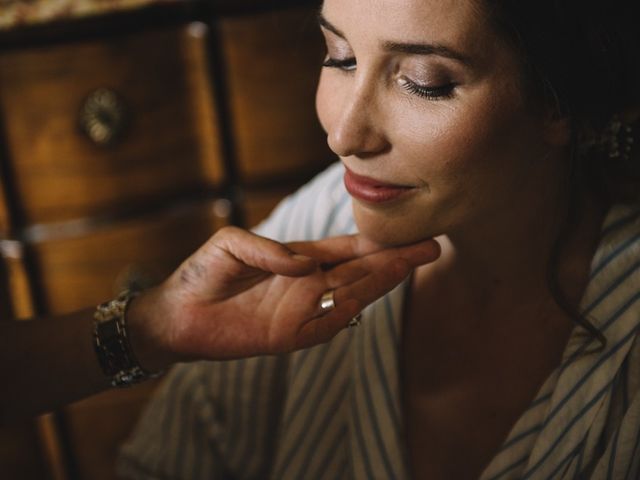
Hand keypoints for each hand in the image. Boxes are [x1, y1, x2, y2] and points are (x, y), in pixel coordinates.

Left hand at [127, 226, 439, 369]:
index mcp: (300, 260)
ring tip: (411, 263)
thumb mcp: (232, 244)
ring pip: (352, 295)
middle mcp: (308, 285)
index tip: (411, 234)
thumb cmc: (204, 273)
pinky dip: (349, 309)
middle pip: (361, 272)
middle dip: (395, 261)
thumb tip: (305, 264)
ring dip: (381, 281)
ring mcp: (302, 310)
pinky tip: (373, 293)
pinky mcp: (289, 335)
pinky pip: (327, 323)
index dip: (379, 244)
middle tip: (430, 247)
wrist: (178, 311)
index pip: (349, 251)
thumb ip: (268, 248)